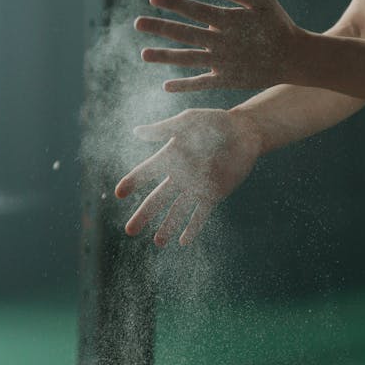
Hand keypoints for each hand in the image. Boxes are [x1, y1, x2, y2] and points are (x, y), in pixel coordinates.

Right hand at [114, 107, 260, 245]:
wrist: (245, 132)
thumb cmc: (216, 122)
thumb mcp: (189, 121)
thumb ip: (165, 129)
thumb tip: (136, 132)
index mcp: (170, 156)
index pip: (147, 171)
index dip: (132, 181)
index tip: (119, 193)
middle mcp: (180, 175)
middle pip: (158, 198)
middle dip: (144, 214)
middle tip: (129, 231)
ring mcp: (196, 186)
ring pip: (177, 211)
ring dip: (167, 227)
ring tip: (158, 242)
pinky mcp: (214, 194)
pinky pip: (201, 214)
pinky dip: (193, 227)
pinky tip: (184, 241)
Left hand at [136, 0, 304, 92]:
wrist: (295, 59)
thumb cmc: (280, 26)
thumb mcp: (264, 2)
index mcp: (228, 20)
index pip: (194, 10)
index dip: (173, 3)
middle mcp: (221, 42)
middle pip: (184, 33)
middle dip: (159, 27)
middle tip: (137, 23)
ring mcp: (222, 62)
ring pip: (187, 59)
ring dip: (164, 57)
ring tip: (143, 54)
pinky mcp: (227, 80)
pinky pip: (201, 83)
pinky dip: (184, 85)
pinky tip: (166, 86)